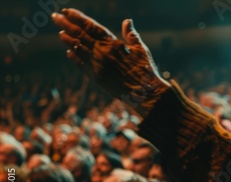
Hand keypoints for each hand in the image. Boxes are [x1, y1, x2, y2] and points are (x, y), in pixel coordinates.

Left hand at [52, 8, 168, 116]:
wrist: (144, 93)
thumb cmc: (145, 70)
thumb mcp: (141, 49)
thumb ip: (131, 35)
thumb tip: (127, 21)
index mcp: (113, 43)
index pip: (91, 26)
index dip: (78, 17)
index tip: (67, 11)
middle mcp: (102, 52)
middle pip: (80, 35)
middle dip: (66, 24)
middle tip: (55, 17)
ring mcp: (97, 65)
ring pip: (78, 49)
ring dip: (68, 40)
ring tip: (60, 32)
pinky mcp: (96, 78)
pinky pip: (81, 66)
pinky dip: (74, 58)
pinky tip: (69, 53)